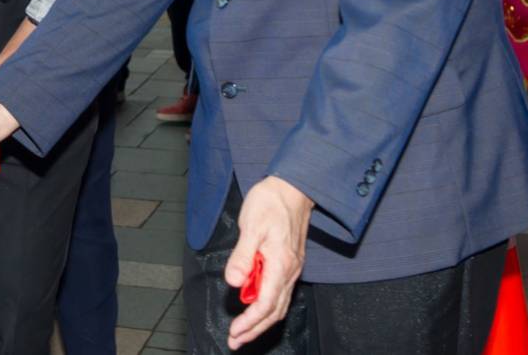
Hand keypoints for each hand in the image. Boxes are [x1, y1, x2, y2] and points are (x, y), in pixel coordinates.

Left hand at [223, 177, 312, 348]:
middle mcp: (290, 271)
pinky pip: (279, 293)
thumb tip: (234, 282)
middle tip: (235, 341)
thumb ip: (243, 256)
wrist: (292, 188)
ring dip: (260, 322)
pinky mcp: (289, 264)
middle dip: (254, 329)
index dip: (250, 321)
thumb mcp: (251, 226)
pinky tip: (255, 310)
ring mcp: (291, 269)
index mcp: (281, 264)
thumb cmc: (270, 203)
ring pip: (278, 305)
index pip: (266, 303)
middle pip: (274, 310)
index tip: (235, 332)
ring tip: (242, 333)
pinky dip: (267, 307)